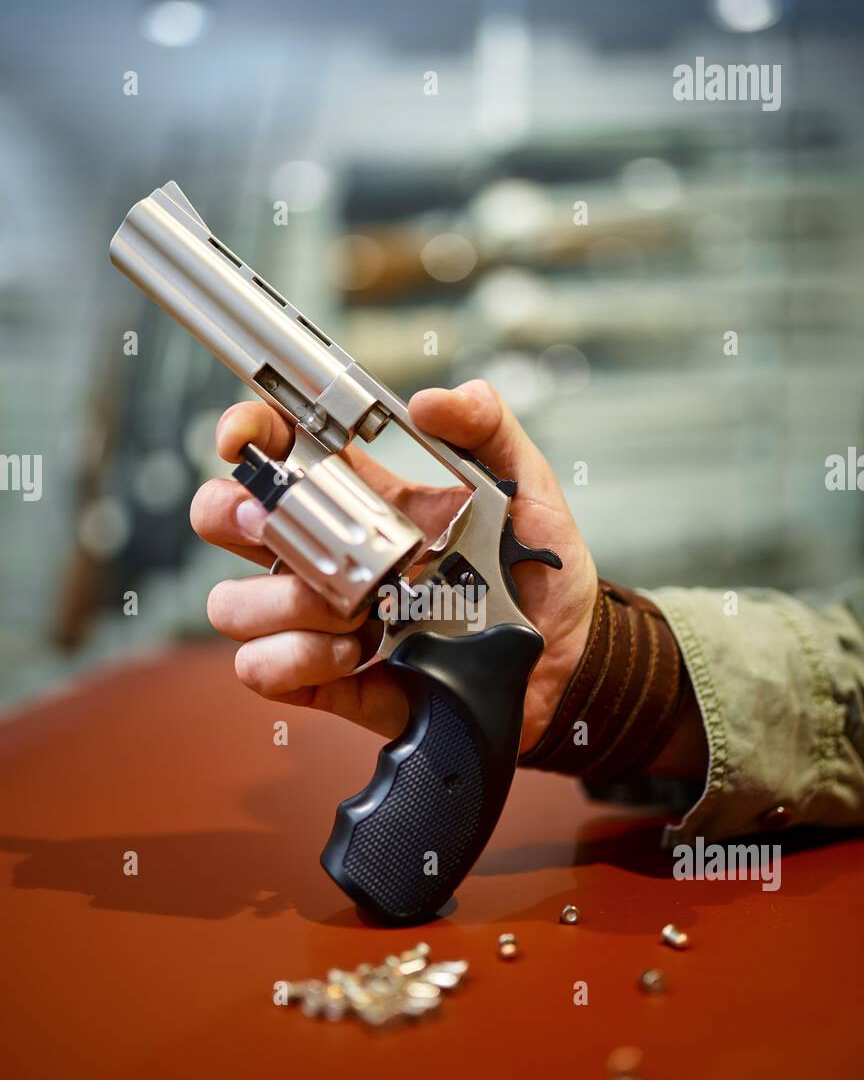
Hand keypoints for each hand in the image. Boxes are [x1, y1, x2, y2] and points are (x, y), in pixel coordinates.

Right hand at [190, 380, 597, 751]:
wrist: (563, 664)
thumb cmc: (539, 576)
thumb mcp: (527, 487)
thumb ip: (488, 426)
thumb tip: (432, 400)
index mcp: (361, 499)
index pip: (275, 451)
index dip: (245, 434)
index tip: (243, 439)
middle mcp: (325, 554)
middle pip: (224, 521)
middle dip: (232, 516)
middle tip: (284, 529)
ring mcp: (318, 620)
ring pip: (233, 604)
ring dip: (281, 604)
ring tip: (353, 612)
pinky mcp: (325, 680)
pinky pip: (262, 670)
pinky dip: (296, 659)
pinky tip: (354, 654)